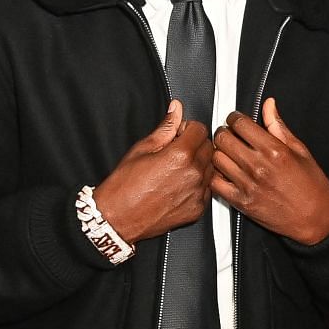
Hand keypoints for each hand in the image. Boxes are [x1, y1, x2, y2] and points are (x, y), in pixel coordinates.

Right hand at [92, 101, 212, 242]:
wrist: (118, 218)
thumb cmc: (124, 186)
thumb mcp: (142, 149)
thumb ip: (165, 128)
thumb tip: (175, 110)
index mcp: (180, 155)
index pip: (200, 129)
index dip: (188, 128)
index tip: (179, 134)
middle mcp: (193, 174)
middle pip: (208, 147)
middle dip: (195, 144)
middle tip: (175, 151)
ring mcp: (197, 193)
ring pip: (210, 167)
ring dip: (198, 164)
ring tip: (175, 170)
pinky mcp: (198, 209)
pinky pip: (206, 188)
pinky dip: (197, 184)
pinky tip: (178, 185)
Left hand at [211, 98, 328, 246]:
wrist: (315, 218)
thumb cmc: (311, 186)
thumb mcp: (300, 150)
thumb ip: (279, 126)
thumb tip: (268, 105)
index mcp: (274, 151)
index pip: (240, 123)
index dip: (235, 118)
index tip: (236, 120)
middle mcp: (259, 167)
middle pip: (223, 138)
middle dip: (224, 132)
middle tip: (230, 135)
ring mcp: (248, 185)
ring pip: (216, 158)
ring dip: (219, 152)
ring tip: (228, 153)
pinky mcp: (241, 202)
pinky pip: (215, 183)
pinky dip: (216, 175)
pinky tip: (225, 172)